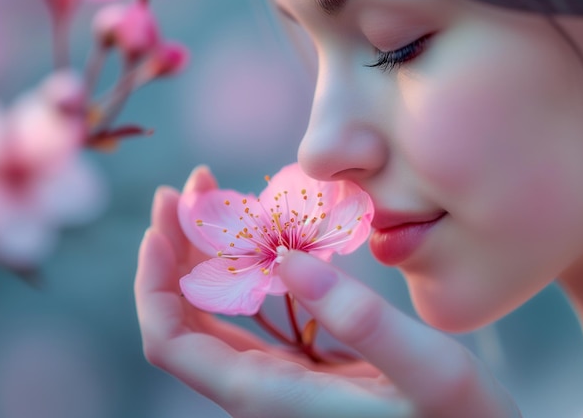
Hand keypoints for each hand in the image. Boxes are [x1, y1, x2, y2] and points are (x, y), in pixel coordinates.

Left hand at [135, 166, 520, 417]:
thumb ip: (361, 321)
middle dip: (177, 248)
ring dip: (206, 253)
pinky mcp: (298, 364)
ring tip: (215, 197)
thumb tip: (286, 260)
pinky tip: (260, 234)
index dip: (154, 282)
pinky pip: (250, 313)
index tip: (163, 222)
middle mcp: (257, 389)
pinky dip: (244, 268)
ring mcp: (275, 376)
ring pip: (213, 313)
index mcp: (267, 396)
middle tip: (193, 186)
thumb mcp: (428, 368)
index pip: (172, 341)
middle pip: (183, 317)